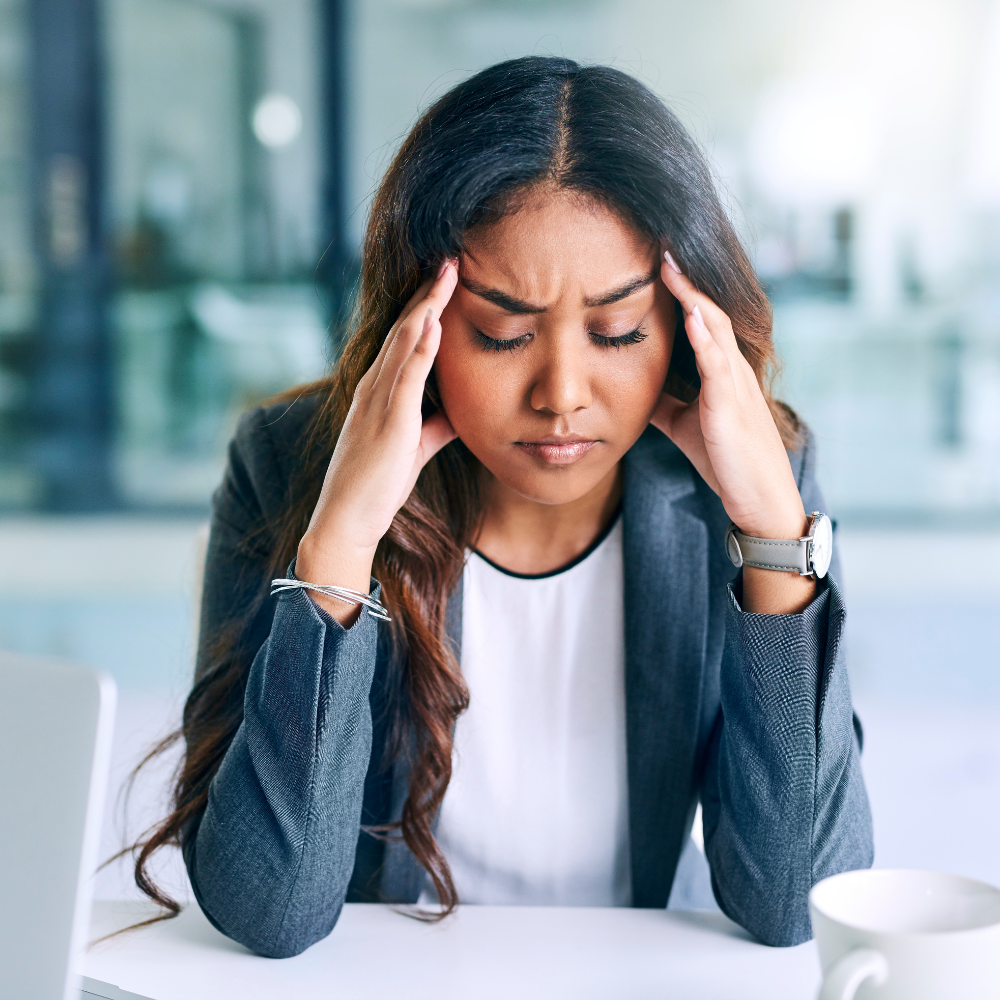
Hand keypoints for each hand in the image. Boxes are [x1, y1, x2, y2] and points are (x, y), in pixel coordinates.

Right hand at [297, 261, 458, 622]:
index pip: (405, 339)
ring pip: (403, 343)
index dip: (426, 307)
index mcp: (380, 391)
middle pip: (404, 329)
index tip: (447, 280)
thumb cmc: (377, 485)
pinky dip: (421, 349)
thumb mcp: (415, 448)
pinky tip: (434, 324)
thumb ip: (436, 426)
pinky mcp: (387, 422)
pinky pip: (405, 378)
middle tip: (451, 259)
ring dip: (427, 307)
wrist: (347, 519)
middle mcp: (375, 387)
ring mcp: (378, 402)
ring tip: (447, 274)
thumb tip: (461, 412)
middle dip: (428, 293)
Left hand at [650, 254, 806, 540]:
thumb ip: (664, 400)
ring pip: (714, 328)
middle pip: (707, 310)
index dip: (680, 288)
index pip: (699, 318)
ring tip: (669, 264)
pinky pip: (718, 365)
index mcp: (721, 370)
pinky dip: (704, 338)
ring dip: (692, 295)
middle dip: (684, 278)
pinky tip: (690, 315)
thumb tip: (629, 386)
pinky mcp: (731, 408)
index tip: (655, 259)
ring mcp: (734, 385)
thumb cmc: (725, 460)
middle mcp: (731, 369)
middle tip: (660, 243)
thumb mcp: (685, 423)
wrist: (759, 498)